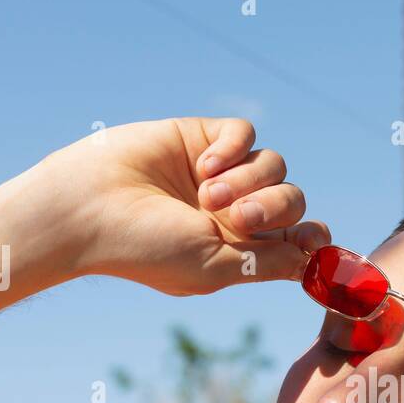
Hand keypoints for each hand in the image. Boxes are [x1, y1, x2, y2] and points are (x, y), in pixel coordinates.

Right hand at [29, 117, 330, 295]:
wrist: (89, 208)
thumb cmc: (146, 249)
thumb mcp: (216, 268)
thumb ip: (269, 263)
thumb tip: (314, 260)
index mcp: (243, 248)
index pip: (299, 237)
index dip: (313, 236)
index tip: (313, 237)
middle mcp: (236, 211)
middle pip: (293, 200)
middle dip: (275, 208)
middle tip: (236, 218)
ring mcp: (221, 174)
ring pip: (275, 165)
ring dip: (250, 181)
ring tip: (208, 195)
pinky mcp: (203, 138)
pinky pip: (244, 134)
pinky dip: (232, 149)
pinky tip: (202, 166)